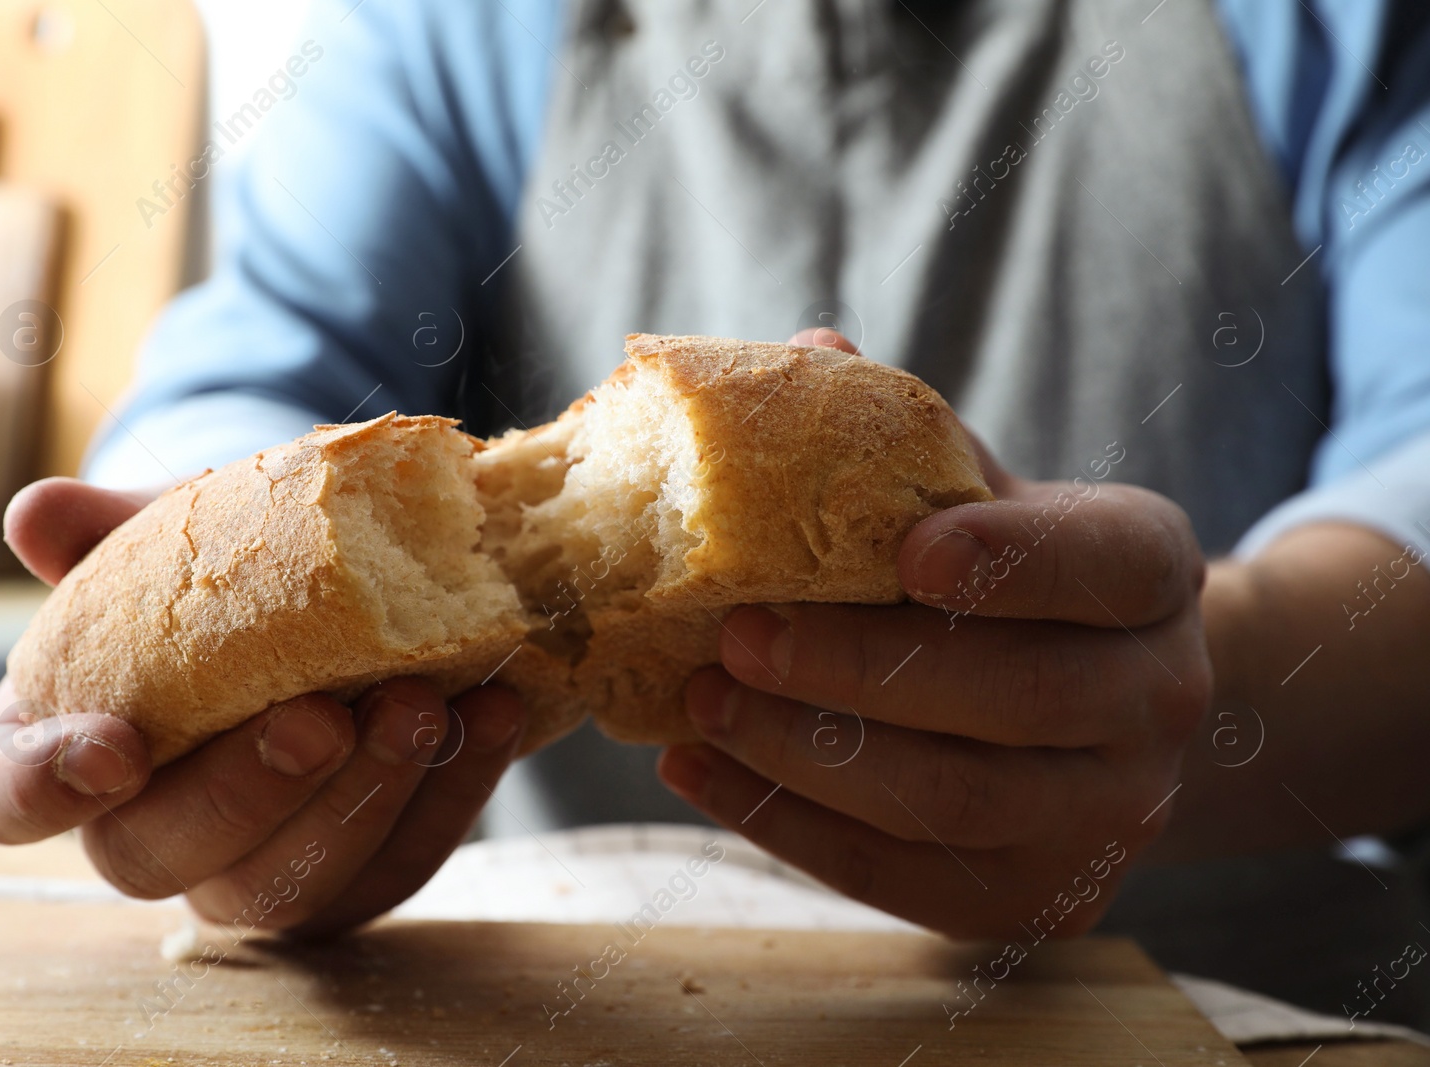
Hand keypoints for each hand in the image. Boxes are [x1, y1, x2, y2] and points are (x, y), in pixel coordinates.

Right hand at [0, 477, 526, 935]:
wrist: (321, 583)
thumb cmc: (218, 567)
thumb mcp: (168, 532)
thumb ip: (108, 530)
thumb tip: (40, 515)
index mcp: (61, 745)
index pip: (8, 799)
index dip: (46, 786)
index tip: (116, 746)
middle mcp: (143, 830)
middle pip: (160, 857)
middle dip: (249, 790)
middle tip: (321, 713)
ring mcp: (248, 867)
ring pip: (288, 885)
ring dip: (363, 798)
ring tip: (424, 705)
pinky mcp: (349, 877)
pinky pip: (397, 866)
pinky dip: (452, 795)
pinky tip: (493, 713)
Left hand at [661, 332, 1210, 938]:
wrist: (1087, 708)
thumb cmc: (1006, 577)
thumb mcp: (981, 494)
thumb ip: (905, 440)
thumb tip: (806, 354)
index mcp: (1153, 572)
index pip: (1102, 563)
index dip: (1010, 559)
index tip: (905, 553)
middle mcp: (1163, 698)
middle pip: (1016, 696)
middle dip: (857, 668)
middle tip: (737, 634)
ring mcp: (1113, 816)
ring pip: (951, 798)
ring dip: (804, 752)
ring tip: (700, 701)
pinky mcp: (1042, 899)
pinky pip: (903, 873)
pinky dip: (785, 825)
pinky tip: (700, 772)